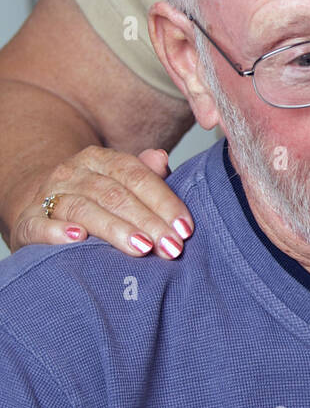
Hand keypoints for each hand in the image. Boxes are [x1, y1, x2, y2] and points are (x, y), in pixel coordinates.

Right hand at [12, 147, 194, 257]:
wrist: (38, 204)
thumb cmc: (93, 198)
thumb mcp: (119, 182)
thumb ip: (144, 175)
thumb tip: (161, 159)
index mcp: (100, 160)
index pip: (136, 176)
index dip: (163, 201)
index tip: (184, 229)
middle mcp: (73, 172)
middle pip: (114, 194)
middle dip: (147, 221)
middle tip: (170, 247)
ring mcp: (48, 195)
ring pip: (83, 209)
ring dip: (114, 229)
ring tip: (141, 248)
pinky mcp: (27, 220)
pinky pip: (40, 224)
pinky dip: (57, 231)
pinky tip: (78, 239)